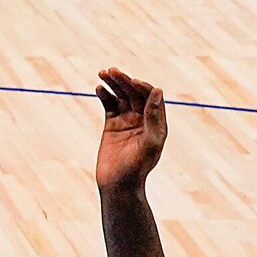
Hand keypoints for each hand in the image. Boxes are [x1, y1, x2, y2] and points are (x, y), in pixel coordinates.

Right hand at [94, 68, 169, 189]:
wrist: (118, 185)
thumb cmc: (137, 168)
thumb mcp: (150, 142)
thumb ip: (154, 117)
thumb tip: (157, 91)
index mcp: (157, 122)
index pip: (150, 96)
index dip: (141, 86)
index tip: (131, 81)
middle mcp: (143, 118)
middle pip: (134, 92)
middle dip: (124, 81)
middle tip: (112, 71)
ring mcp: (127, 121)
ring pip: (121, 96)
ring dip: (113, 83)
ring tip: (103, 72)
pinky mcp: (112, 125)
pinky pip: (109, 105)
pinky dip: (105, 95)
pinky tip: (99, 88)